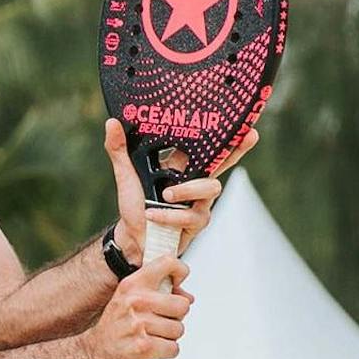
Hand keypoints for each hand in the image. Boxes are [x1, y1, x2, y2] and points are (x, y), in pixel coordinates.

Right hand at [77, 255, 190, 358]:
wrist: (93, 355)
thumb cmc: (115, 328)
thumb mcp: (130, 301)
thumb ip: (159, 294)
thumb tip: (188, 298)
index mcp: (132, 285)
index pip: (167, 263)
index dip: (180, 271)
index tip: (177, 281)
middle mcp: (135, 301)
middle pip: (182, 305)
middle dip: (176, 318)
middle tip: (160, 322)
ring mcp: (138, 324)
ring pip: (179, 329)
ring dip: (169, 337)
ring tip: (152, 337)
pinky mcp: (143, 347)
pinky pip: (173, 348)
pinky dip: (166, 352)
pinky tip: (152, 349)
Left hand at [106, 116, 256, 256]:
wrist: (131, 238)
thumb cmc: (134, 207)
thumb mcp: (125, 175)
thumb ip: (119, 150)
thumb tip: (111, 123)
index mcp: (182, 168)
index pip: (208, 148)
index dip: (228, 135)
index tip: (243, 120)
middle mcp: (195, 183)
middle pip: (224, 163)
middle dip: (237, 149)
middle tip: (248, 135)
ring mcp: (199, 203)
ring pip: (210, 188)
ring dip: (186, 190)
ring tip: (165, 196)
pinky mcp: (196, 223)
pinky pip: (192, 215)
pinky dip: (170, 215)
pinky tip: (153, 216)